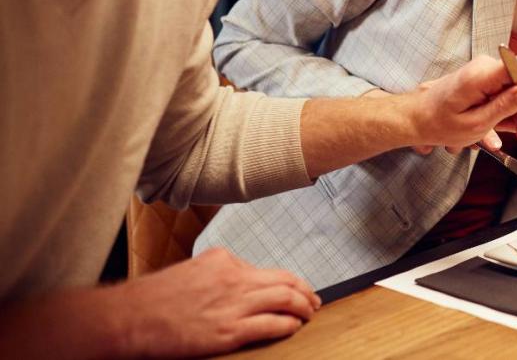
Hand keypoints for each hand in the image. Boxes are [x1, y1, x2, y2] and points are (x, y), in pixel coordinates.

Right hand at [116, 248, 318, 356]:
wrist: (128, 317)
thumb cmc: (152, 299)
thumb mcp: (192, 271)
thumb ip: (219, 274)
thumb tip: (241, 282)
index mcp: (224, 260)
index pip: (267, 270)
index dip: (289, 281)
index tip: (297, 288)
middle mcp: (234, 277)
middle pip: (285, 281)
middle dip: (305, 291)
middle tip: (314, 300)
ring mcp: (233, 304)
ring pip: (285, 299)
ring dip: (303, 307)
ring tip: (309, 313)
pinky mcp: (228, 331)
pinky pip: (272, 324)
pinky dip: (288, 324)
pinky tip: (293, 327)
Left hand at [390, 55, 516, 153]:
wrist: (418, 117)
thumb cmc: (439, 123)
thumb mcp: (475, 124)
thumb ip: (504, 107)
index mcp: (481, 75)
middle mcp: (486, 67)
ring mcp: (486, 72)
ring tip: (512, 132)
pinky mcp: (486, 79)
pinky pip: (508, 90)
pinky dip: (511, 108)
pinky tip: (503, 124)